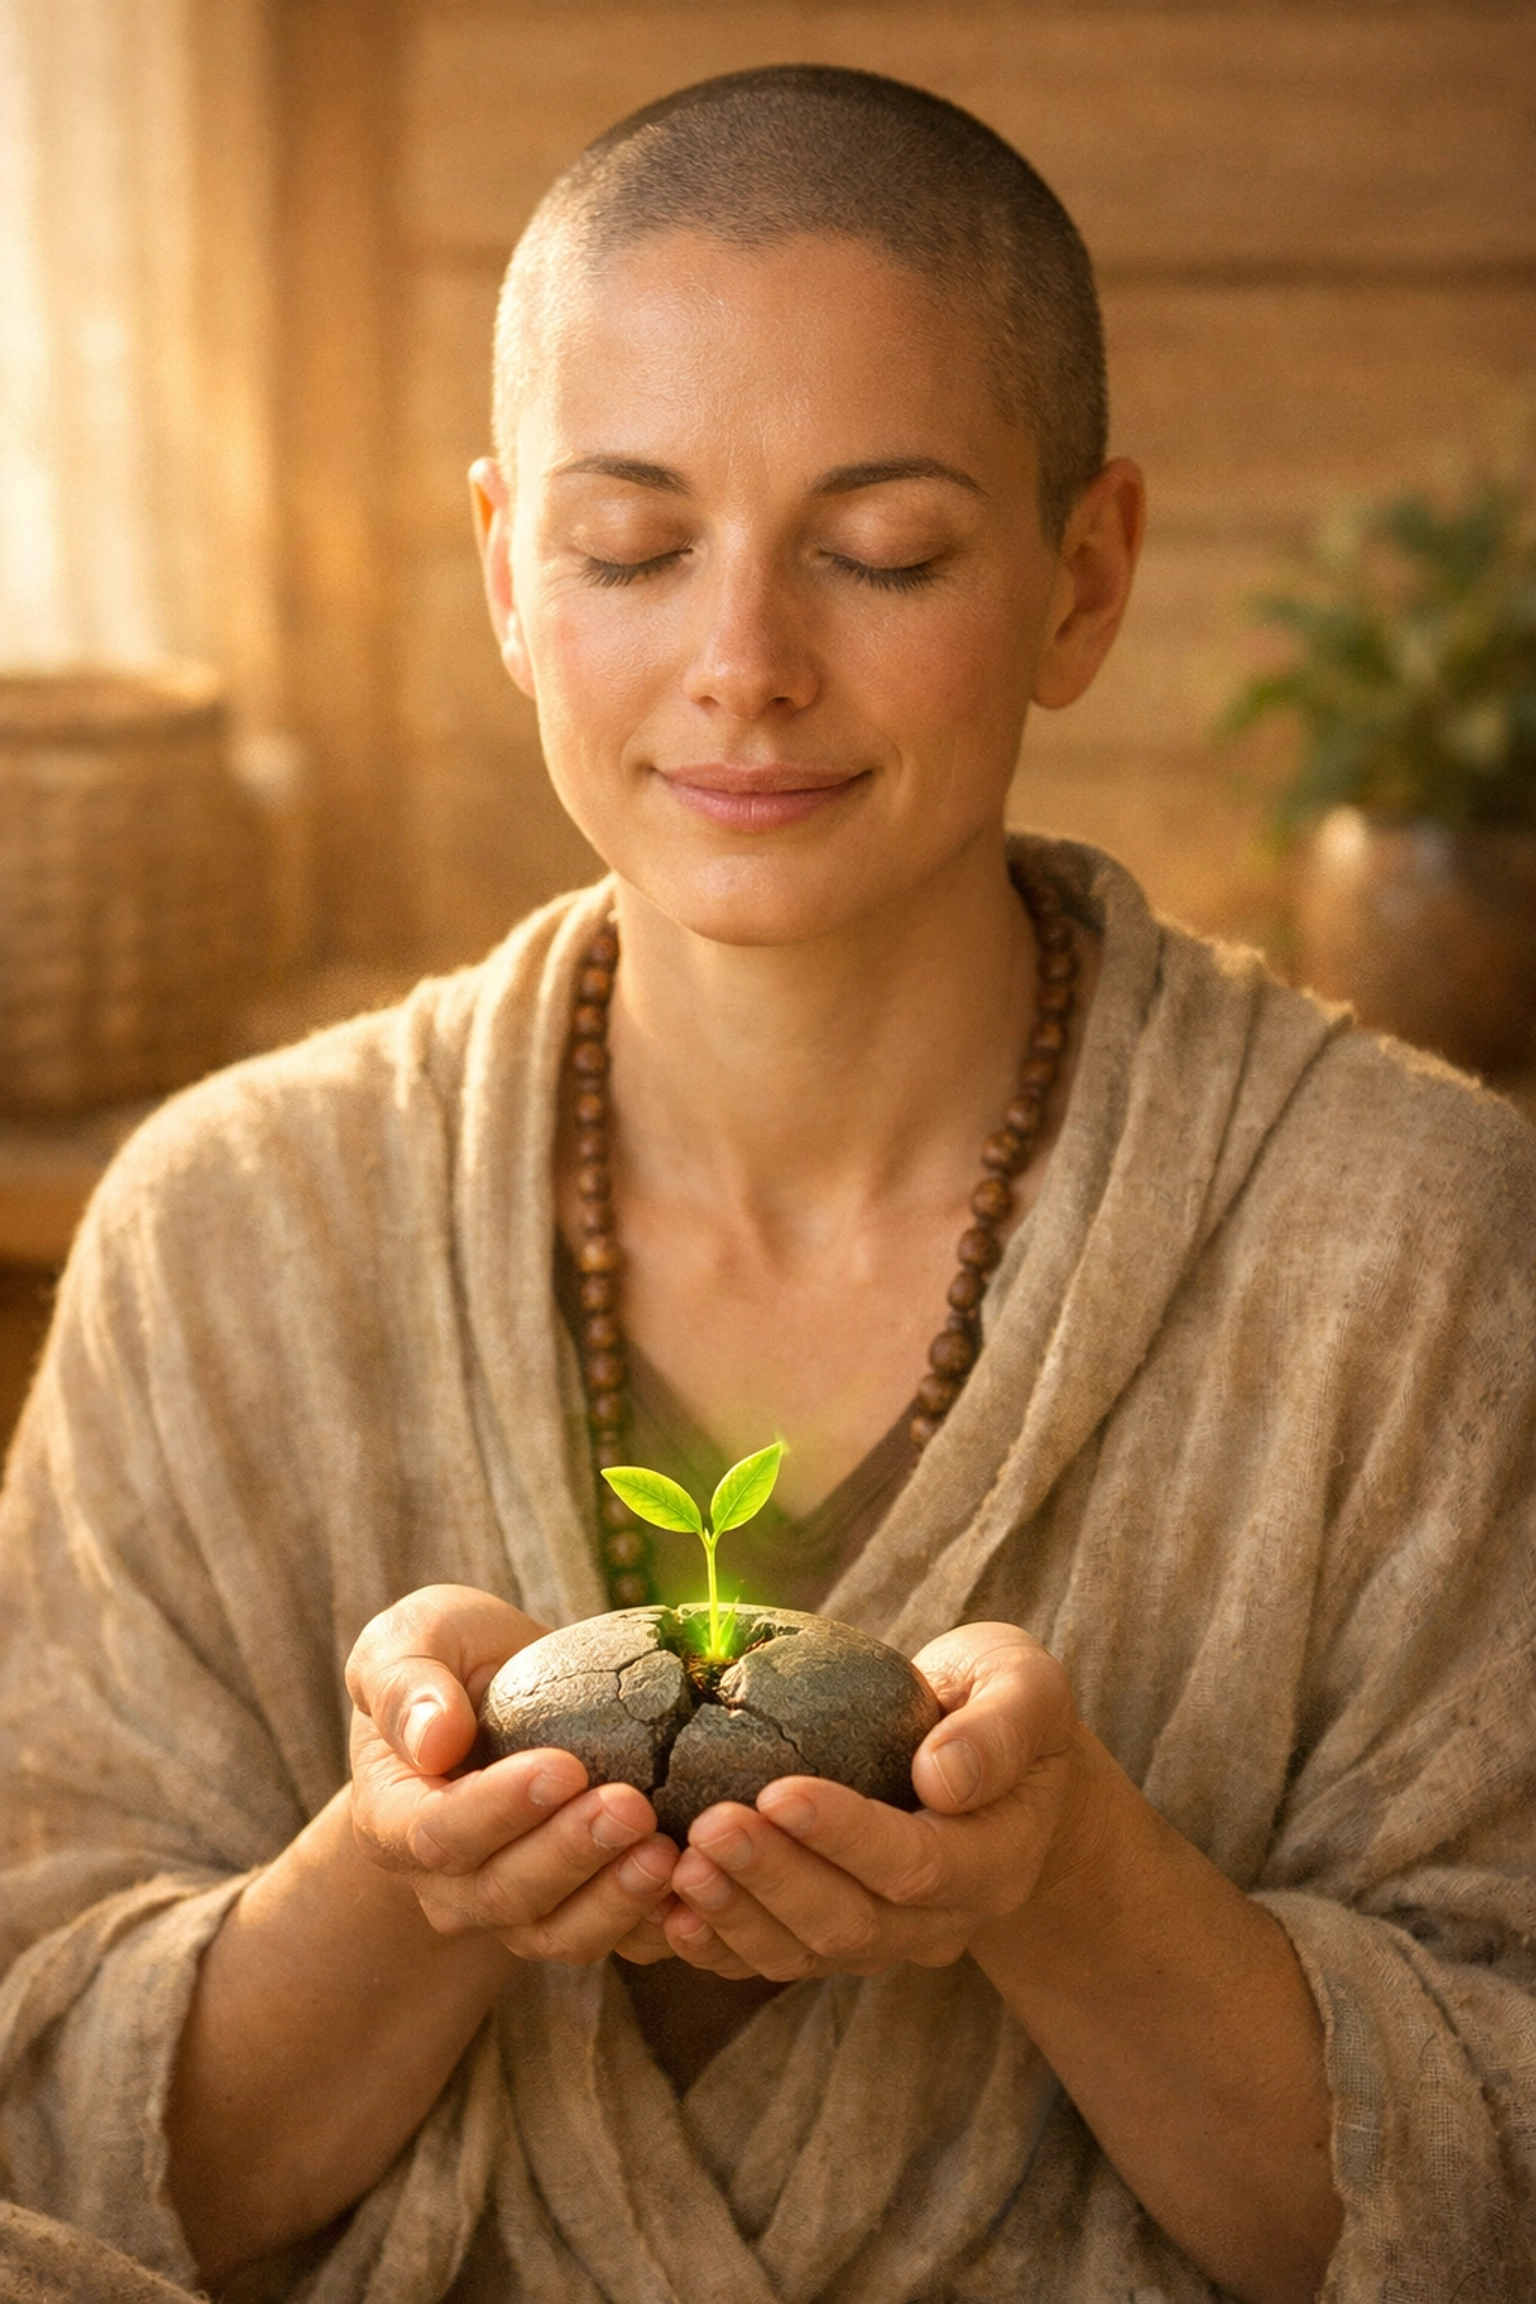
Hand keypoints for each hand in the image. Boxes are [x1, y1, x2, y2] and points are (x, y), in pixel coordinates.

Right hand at [345, 1584, 680, 1964]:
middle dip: (570, 1853)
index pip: (437, 1832)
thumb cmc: (453, 1661)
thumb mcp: (417, 1637)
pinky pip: (608, 1942)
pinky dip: (649, 1926)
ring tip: (666, 1853)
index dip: (499, 1808)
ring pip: (554, 1931)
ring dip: (613, 1898)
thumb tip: (433, 1740)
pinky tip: (691, 1887)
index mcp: (392, 1815)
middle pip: (502, 1891)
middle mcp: (444, 1881)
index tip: (563, 1766)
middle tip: (632, 1808)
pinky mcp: (570, 1915)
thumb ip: (407, 1682)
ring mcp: (509, 1909)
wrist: (500, 1701)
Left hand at [661, 1622, 1085, 1980]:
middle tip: (708, 1825)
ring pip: (807, 1953)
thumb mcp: (1026, 1686)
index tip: (776, 1791)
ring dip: (738, 1915)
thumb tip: (943, 1776)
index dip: (846, 1836)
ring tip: (677, 1862)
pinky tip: (667, 1911)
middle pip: (854, 1923)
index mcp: (995, 1858)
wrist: (997, 1767)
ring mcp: (887, 1939)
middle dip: (775, 1878)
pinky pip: (775, 1959)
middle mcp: (941, 1919)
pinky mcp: (835, 1939)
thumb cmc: (1003, 1704)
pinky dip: (720, 1944)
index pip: (919, 1864)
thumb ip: (1000, 1727)